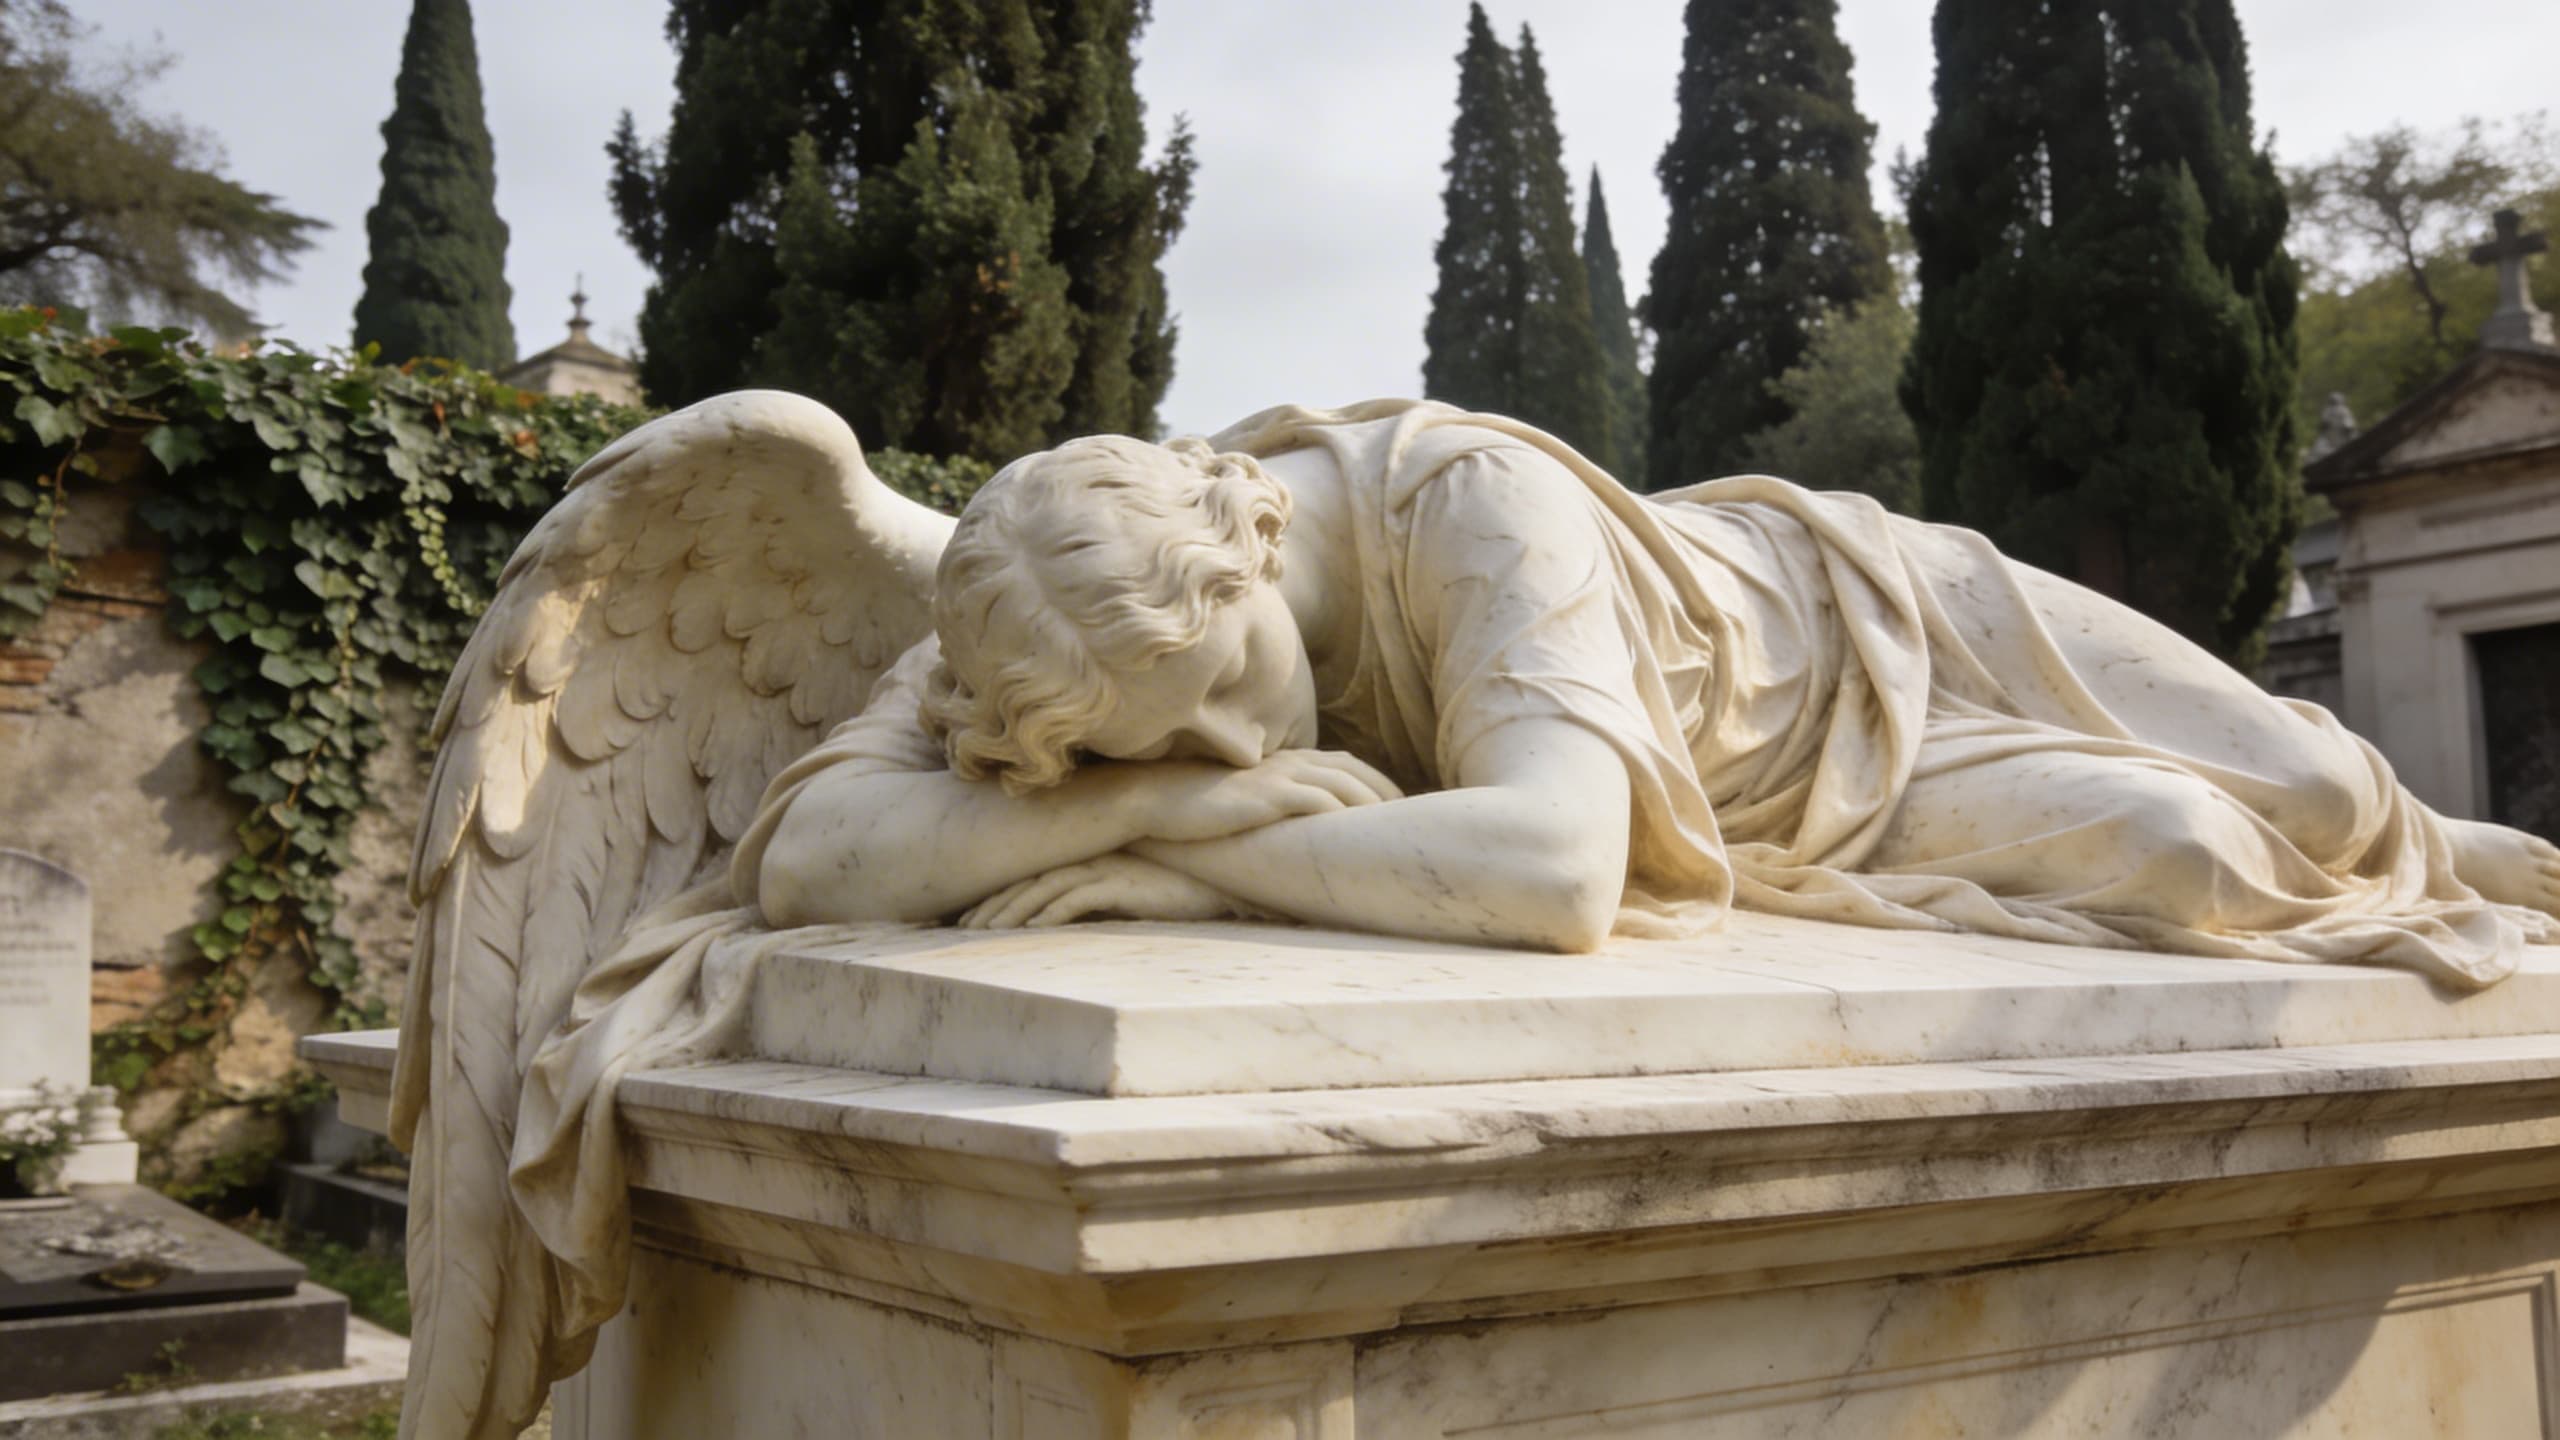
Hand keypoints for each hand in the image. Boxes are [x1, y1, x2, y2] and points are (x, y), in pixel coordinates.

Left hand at [959, 854, 1265, 929]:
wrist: (1228, 875)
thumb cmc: (1182, 886)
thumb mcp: (1133, 892)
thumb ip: (1103, 898)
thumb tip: (1068, 924)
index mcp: (1090, 854)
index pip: (1033, 871)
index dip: (1000, 893)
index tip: (971, 917)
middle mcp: (1093, 856)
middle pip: (1028, 878)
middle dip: (992, 904)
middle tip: (961, 929)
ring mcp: (1108, 867)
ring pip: (1043, 889)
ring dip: (1009, 912)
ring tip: (980, 933)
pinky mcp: (1125, 883)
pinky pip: (1076, 899)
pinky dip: (1048, 914)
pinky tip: (1027, 931)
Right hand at [1122, 749, 1404, 842]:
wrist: (1153, 797)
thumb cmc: (1194, 804)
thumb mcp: (1242, 798)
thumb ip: (1273, 804)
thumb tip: (1296, 832)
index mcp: (1286, 759)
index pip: (1348, 765)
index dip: (1379, 785)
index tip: (1402, 810)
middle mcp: (1290, 761)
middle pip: (1357, 774)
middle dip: (1389, 798)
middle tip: (1416, 826)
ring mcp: (1280, 776)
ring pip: (1346, 787)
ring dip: (1376, 811)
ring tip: (1398, 838)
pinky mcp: (1268, 795)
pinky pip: (1320, 803)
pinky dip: (1345, 817)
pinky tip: (1361, 840)